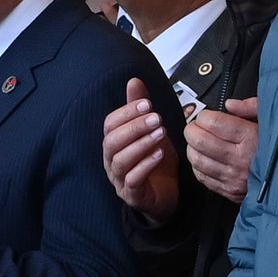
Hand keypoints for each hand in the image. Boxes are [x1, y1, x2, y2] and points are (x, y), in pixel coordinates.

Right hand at [102, 79, 178, 220]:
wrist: (167, 195)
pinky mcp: (132, 195)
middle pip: (112, 142)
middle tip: (157, 118)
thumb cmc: (156, 162)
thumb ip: (140, 108)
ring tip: (161, 133)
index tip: (147, 103)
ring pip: (121, 161)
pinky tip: (160, 154)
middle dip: (134, 127)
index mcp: (113, 144)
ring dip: (141, 144)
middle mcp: (111, 161)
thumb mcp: (151, 131)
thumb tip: (133, 81)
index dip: (127, 112)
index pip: (110, 124)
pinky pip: (133, 180)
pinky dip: (145, 166)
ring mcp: (119, 180)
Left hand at [183, 95, 259, 204]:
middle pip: (199, 140)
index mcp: (250, 138)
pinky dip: (198, 165)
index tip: (206, 115)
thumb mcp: (271, 119)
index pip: (213, 122)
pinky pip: (202, 176)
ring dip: (192, 147)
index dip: (204, 116)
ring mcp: (233, 177)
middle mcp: (240, 159)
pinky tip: (204, 158)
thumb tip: (229, 104)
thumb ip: (251, 106)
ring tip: (198, 142)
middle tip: (196, 126)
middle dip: (192, 129)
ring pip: (197, 159)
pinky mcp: (229, 191)